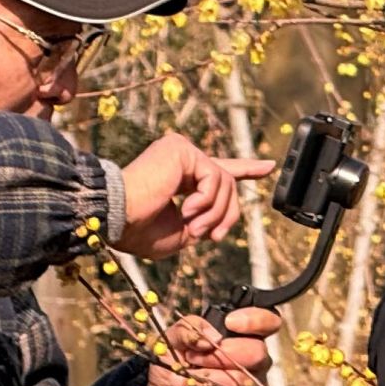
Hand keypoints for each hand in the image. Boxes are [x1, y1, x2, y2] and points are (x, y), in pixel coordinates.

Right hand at [117, 134, 274, 258]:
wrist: (116, 219)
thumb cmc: (137, 229)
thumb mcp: (179, 234)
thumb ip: (201, 223)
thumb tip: (218, 222)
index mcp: (179, 175)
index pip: (217, 170)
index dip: (246, 169)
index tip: (268, 167)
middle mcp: (180, 157)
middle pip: (227, 183)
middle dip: (226, 215)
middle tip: (210, 236)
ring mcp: (181, 150)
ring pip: (225, 183)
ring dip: (215, 214)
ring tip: (193, 228)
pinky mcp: (182, 149)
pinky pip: (216, 178)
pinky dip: (207, 203)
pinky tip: (186, 211)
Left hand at [148, 305, 281, 385]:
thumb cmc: (172, 363)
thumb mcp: (172, 339)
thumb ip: (190, 329)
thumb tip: (214, 338)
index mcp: (242, 336)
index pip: (268, 322)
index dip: (256, 320)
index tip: (230, 322)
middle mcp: (254, 360)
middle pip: (256, 353)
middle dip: (219, 356)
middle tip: (192, 359)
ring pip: (242, 382)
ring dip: (206, 380)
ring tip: (180, 380)